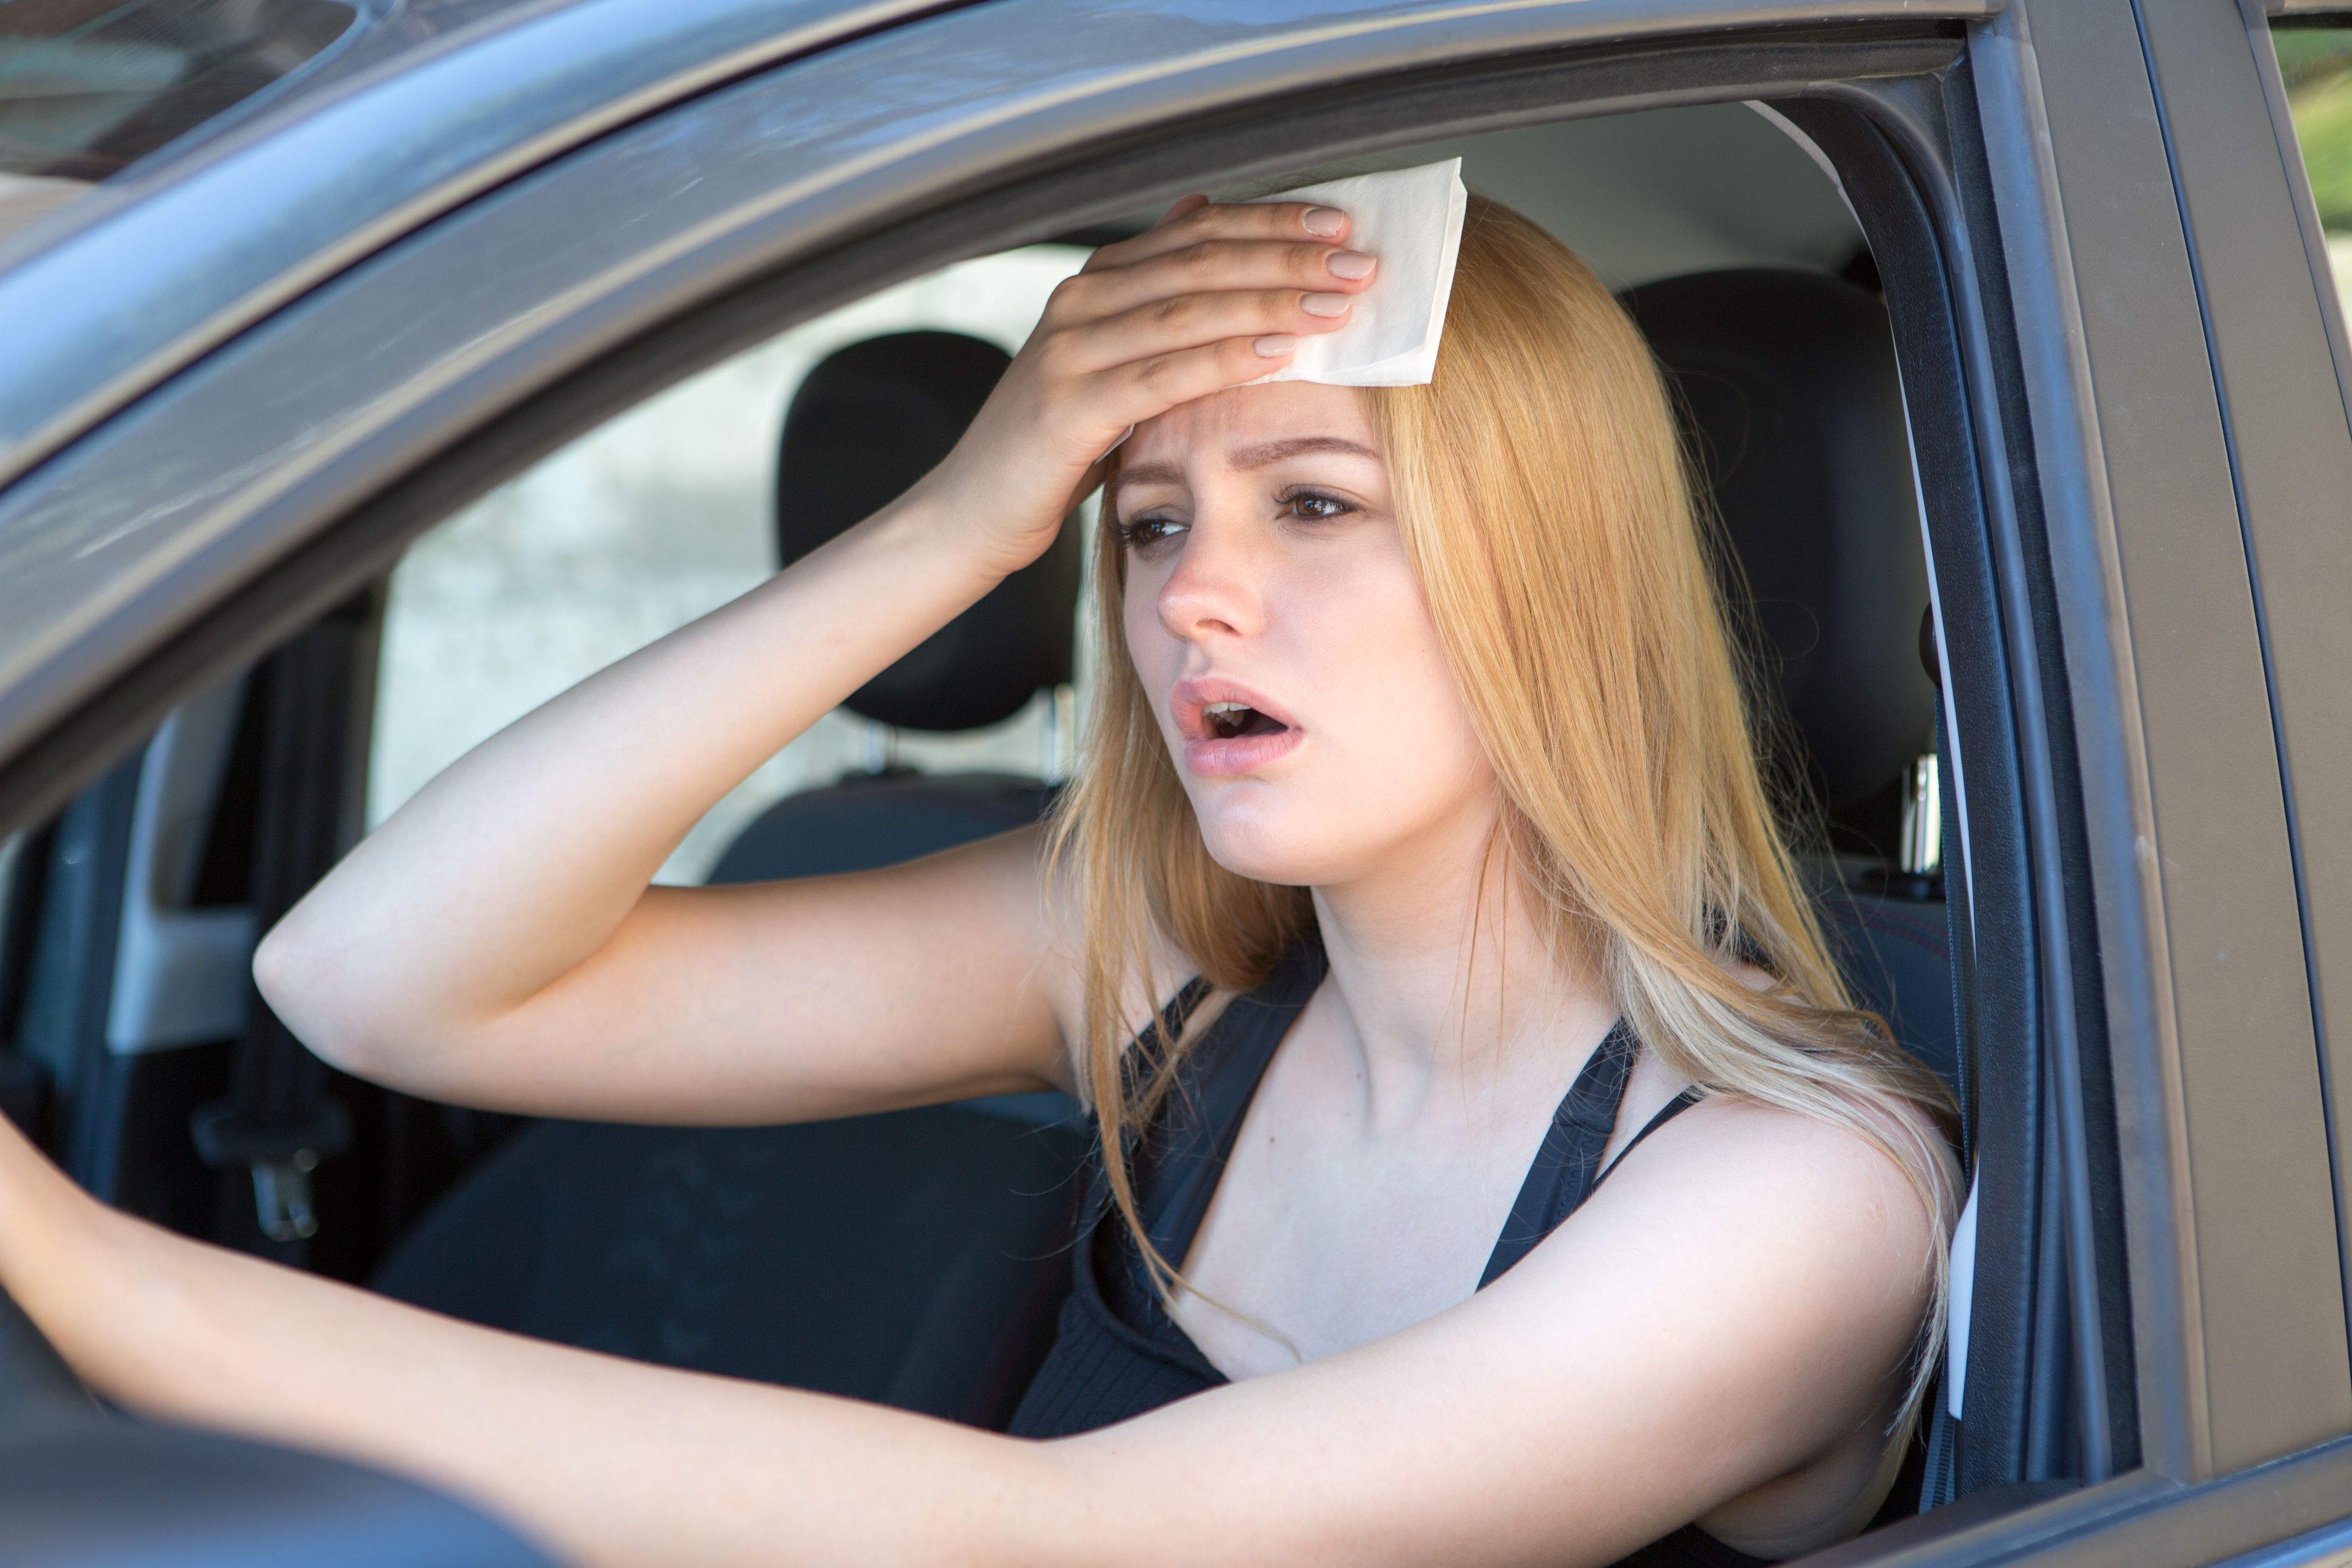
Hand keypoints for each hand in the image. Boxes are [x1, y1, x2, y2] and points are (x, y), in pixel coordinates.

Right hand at [913, 195, 1375, 575]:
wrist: (972, 511)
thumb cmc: (1055, 442)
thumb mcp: (1110, 357)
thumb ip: (1156, 290)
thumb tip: (1203, 208)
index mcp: (1097, 282)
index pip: (1198, 231)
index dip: (1271, 223)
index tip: (1340, 226)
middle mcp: (1081, 302)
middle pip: (1201, 261)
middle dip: (1287, 259)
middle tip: (1358, 263)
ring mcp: (1070, 351)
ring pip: (1188, 310)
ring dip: (1271, 303)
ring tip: (1338, 305)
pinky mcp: (1069, 407)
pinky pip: (1163, 376)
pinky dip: (1225, 361)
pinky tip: (1278, 356)